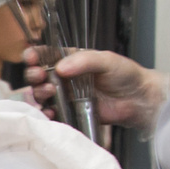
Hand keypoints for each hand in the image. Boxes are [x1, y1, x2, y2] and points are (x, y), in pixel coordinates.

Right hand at [21, 47, 164, 130]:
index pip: (45, 55)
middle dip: (33, 75)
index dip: (34, 55)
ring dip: (39, 93)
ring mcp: (66, 96)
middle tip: (41, 77)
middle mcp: (64, 78)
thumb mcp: (106, 60)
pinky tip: (50, 111)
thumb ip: (84, 60)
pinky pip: (51, 113)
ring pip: (40, 95)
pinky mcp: (70, 113)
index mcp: (71, 60)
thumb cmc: (126, 75)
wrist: (139, 100)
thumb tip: (60, 67)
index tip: (31, 58)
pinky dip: (46, 113)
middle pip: (37, 76)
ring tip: (50, 92)